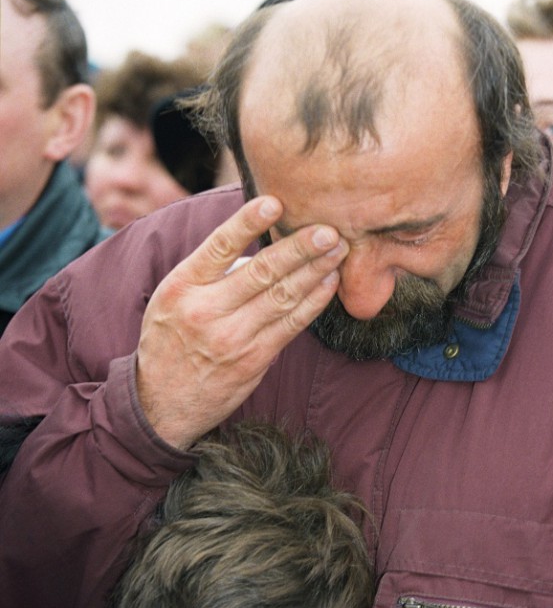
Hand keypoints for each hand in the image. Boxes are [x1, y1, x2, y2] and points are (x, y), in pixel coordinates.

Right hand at [136, 195, 347, 448]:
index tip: (275, 203)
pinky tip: (328, 284)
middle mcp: (206, 311)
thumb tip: (254, 245)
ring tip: (338, 250)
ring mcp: (232, 338)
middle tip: (328, 229)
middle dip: (299, 248)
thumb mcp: (171, 299)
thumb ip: (208, 273)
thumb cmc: (169, 342)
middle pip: (261, 271)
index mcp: (182, 286)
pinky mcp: (253, 361)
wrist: (160, 405)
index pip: (218, 246)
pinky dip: (312, 302)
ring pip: (282, 297)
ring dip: (315, 271)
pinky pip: (290, 326)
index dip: (248, 222)